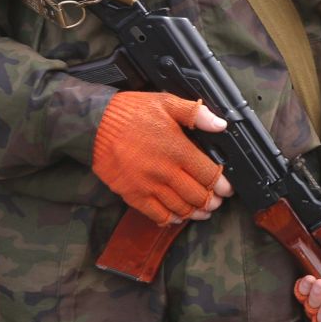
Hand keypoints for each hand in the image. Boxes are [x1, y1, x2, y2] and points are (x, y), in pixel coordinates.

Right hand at [91, 92, 233, 224]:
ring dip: (195, 213)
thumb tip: (221, 124)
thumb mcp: (166, 102)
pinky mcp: (131, 194)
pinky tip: (177, 217)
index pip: (209, 175)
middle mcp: (165, 171)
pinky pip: (155, 214)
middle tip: (217, 202)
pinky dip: (170, 219)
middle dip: (211, 201)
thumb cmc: (131, 112)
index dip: (222, 185)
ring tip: (202, 211)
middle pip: (197, 196)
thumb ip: (196, 114)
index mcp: (177, 150)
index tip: (228, 189)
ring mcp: (147, 185)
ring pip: (179, 208)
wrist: (92, 124)